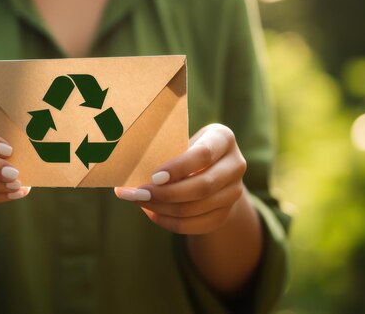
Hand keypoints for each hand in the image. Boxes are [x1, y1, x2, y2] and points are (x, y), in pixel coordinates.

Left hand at [114, 123, 247, 234]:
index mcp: (223, 138)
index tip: (153, 176)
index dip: (178, 168)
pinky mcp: (226, 213)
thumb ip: (165, 151)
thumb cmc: (186, 148)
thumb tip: (129, 169)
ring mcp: (235, 192)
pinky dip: (170, 222)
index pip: (203, 154)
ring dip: (162, 208)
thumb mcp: (181, 140)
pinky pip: (197, 225)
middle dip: (165, 193)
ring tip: (138, 201)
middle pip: (202, 186)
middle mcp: (235, 165)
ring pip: (197, 208)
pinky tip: (151, 213)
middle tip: (137, 193)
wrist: (212, 167)